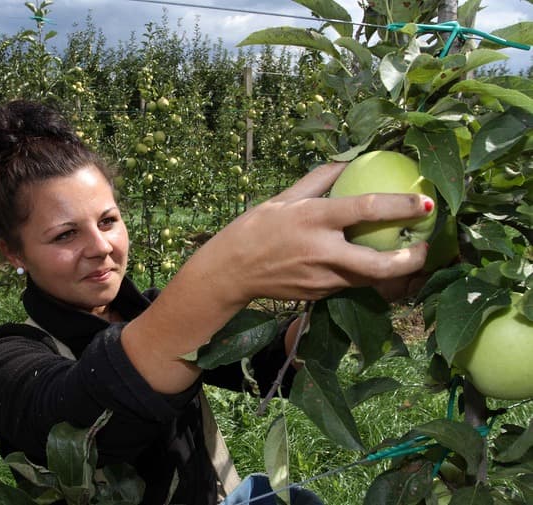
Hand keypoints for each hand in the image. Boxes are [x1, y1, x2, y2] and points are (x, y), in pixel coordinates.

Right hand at [197, 161, 432, 302]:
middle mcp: (322, 252)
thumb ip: (319, 179)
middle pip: (379, 264)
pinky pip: (351, 282)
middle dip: (411, 259)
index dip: (402, 205)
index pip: (366, 209)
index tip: (428, 202)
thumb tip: (350, 160)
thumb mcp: (284, 197)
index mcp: (313, 219)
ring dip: (393, 269)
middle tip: (426, 246)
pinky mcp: (320, 294)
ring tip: (408, 254)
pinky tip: (369, 263)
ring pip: (369, 278)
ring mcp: (322, 278)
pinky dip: (364, 274)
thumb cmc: (255, 229)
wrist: (231, 272)